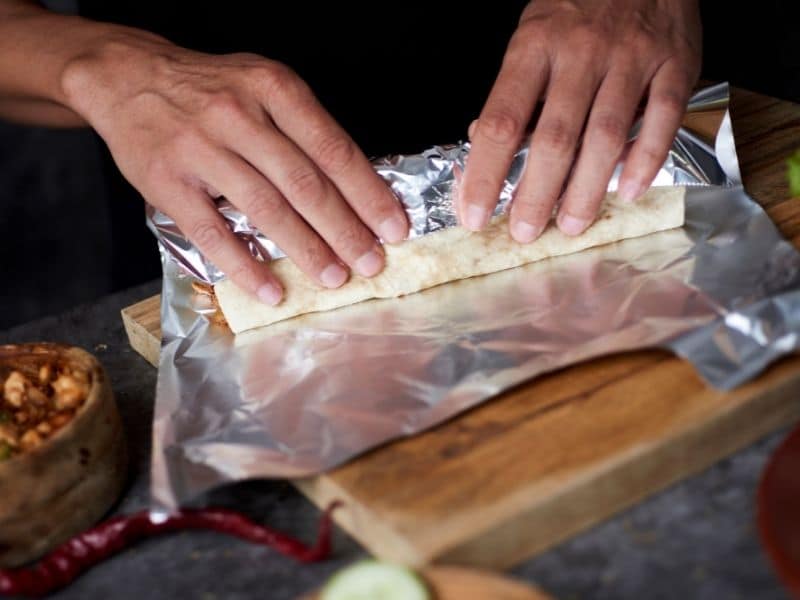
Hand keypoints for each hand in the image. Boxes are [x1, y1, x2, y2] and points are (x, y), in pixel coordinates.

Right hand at [61, 34, 408, 303]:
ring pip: (266, 209)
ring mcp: (201, 149)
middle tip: (371, 263)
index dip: (368, 194)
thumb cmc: (210, 89)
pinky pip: (213, 233)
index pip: (334, 150)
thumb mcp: (263, 86)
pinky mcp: (167, 182)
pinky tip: (271, 290)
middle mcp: (240, 115)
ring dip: (306, 250)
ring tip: (334, 278)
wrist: (127, 77)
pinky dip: (245, 266)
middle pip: (305, 184)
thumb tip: (355, 189)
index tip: (393, 227)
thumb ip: (304, 129)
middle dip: (345, 231)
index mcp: (274, 89)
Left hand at [459, 0, 700, 240]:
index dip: (485, 173)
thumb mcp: (531, 38)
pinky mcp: (675, 64)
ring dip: (586, 189)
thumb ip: (515, 93)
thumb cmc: (577, 9)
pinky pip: (662, 120)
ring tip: (571, 225)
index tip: (474, 213)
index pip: (501, 121)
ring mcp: (632, 58)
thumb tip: (484, 149)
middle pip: (555, 138)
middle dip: (536, 194)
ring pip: (606, 136)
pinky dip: (646, 161)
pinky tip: (627, 192)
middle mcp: (582, 53)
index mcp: (535, 47)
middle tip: (524, 233)